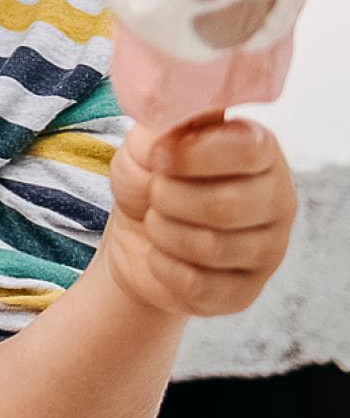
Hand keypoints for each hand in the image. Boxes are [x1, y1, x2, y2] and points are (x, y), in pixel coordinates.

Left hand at [105, 116, 297, 317]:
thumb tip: (176, 126)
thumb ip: (165, 128)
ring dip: (162, 231)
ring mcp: (269, 250)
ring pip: (212, 247)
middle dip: (168, 197)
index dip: (193, 154)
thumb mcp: (148, 142)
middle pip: (226, 205)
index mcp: (261, 149)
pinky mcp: (246, 291)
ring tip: (156, 221)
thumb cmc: (151, 177)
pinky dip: (163, 266)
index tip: (158, 157)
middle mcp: (278, 199)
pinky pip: (199, 285)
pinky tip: (161, 254)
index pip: (246, 150)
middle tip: (153, 193)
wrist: (138, 234)